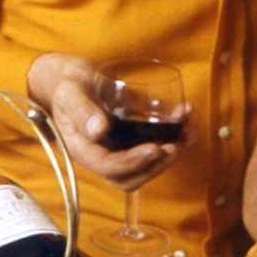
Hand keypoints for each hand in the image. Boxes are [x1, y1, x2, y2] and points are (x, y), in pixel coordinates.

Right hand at [27, 52, 185, 191]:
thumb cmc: (68, 85)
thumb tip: (99, 130)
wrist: (72, 80)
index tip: (155, 148)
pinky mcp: (131, 139)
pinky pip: (152, 146)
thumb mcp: (70, 93)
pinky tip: (185, 117)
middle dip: (156, 166)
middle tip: (175, 146)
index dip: (134, 162)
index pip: (109, 167)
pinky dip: (172, 136)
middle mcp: (102, 155)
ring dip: (170, 155)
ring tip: (188, 134)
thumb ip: (81, 110)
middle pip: (131, 177)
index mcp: (83, 150)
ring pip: (145, 166)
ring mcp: (118, 149)